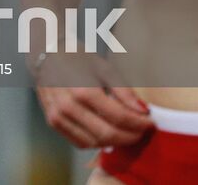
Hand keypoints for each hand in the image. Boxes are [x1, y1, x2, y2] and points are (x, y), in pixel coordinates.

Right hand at [34, 52, 152, 148]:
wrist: (47, 54)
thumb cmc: (78, 58)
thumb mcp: (104, 68)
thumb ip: (124, 91)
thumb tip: (143, 112)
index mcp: (84, 90)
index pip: (119, 117)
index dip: (139, 124)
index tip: (151, 123)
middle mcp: (69, 107)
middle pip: (108, 134)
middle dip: (130, 137)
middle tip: (142, 132)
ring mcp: (58, 117)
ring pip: (94, 143)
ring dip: (115, 142)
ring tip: (126, 133)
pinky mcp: (53, 122)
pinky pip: (80, 143)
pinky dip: (97, 142)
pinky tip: (106, 132)